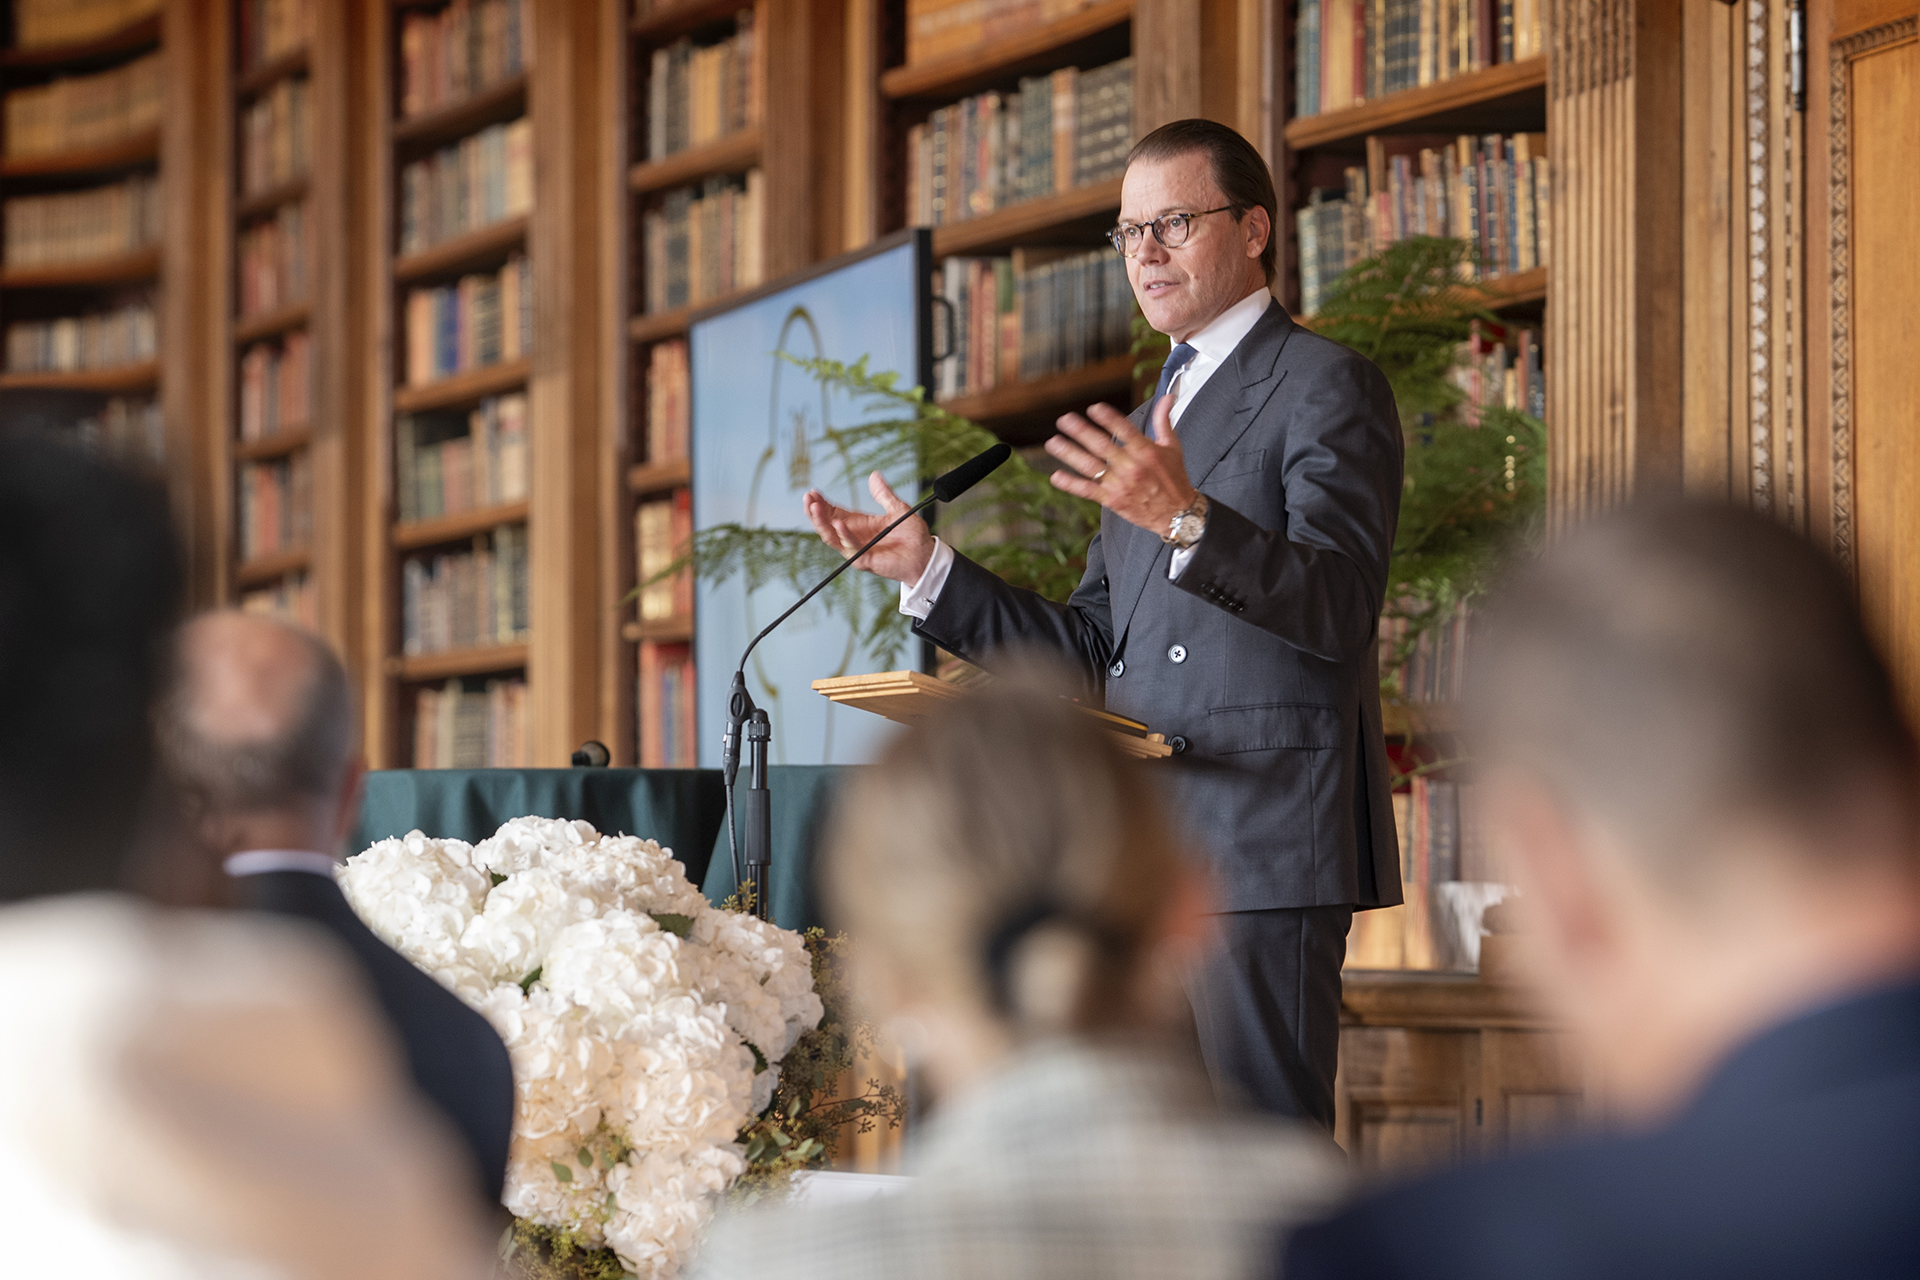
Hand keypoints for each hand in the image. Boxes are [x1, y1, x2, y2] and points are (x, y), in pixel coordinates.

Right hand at [802, 471, 934, 584]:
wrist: (926, 556)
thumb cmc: (912, 536)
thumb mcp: (898, 509)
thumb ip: (884, 494)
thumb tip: (874, 475)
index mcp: (859, 524)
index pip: (834, 513)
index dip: (822, 504)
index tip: (812, 491)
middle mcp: (854, 537)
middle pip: (827, 525)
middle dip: (815, 512)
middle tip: (807, 497)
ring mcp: (857, 549)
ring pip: (831, 537)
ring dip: (821, 522)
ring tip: (813, 507)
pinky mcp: (864, 560)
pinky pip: (851, 547)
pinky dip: (844, 535)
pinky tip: (839, 524)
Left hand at [1045, 394, 1197, 533]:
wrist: (1177, 514)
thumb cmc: (1174, 479)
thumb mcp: (1172, 447)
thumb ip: (1163, 421)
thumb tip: (1167, 397)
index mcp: (1146, 451)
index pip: (1124, 430)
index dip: (1108, 418)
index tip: (1093, 408)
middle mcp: (1131, 467)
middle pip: (1101, 445)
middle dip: (1080, 431)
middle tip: (1064, 420)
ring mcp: (1120, 484)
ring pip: (1091, 466)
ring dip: (1069, 453)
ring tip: (1054, 443)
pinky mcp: (1113, 500)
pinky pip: (1088, 491)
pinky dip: (1071, 484)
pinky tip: (1056, 476)